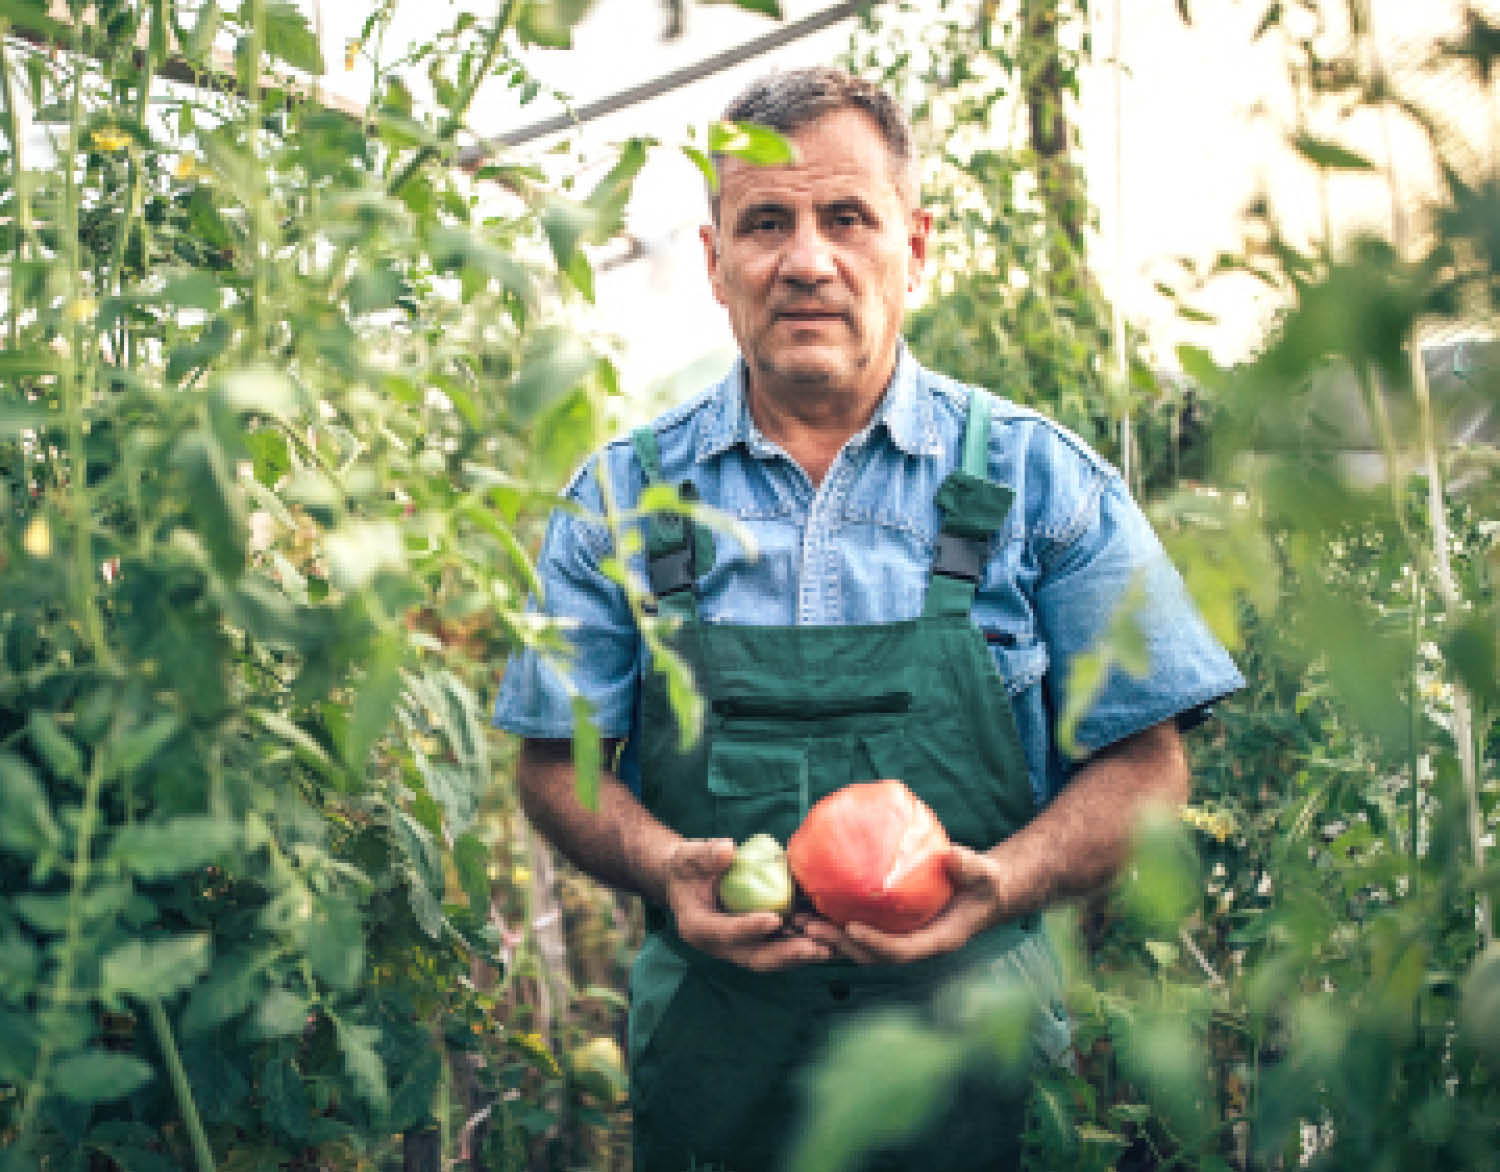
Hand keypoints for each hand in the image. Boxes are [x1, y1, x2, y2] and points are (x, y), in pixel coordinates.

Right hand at [665, 838, 831, 971]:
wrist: (688, 880)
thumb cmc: (688, 866)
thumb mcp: (689, 856)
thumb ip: (706, 855)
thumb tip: (728, 850)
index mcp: (697, 927)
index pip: (725, 932)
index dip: (749, 928)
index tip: (774, 919)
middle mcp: (719, 945)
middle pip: (754, 957)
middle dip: (786, 954)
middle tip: (815, 948)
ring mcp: (738, 946)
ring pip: (771, 958)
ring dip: (800, 955)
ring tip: (828, 948)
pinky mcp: (754, 942)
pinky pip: (779, 947)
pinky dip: (801, 945)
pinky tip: (826, 938)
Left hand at [795, 845, 1009, 965]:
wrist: (981, 892)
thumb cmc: (983, 883)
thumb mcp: (983, 874)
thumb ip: (970, 866)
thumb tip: (951, 855)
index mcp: (936, 940)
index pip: (901, 951)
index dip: (876, 943)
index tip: (852, 928)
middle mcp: (914, 944)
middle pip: (870, 955)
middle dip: (839, 944)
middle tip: (809, 927)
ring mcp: (900, 938)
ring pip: (859, 947)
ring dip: (828, 938)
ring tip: (798, 921)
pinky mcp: (889, 927)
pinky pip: (859, 930)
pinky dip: (834, 924)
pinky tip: (811, 908)